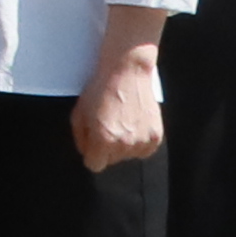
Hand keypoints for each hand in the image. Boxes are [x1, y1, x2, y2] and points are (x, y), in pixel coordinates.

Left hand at [71, 42, 165, 170]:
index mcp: (103, 140)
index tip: (94, 144)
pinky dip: (139, 141)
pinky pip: (145, 150)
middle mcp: (123, 144)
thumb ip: (81, 138)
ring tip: (122, 121)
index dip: (92, 154)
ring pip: (129, 156)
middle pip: (112, 161)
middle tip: (109, 125)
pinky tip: (134, 124)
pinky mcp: (156, 136)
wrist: (127, 70)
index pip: (94, 165)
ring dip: (124, 144)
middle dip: (107, 148)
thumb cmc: (100, 89)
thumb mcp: (79, 112)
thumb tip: (86, 153)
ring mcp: (141, 140)